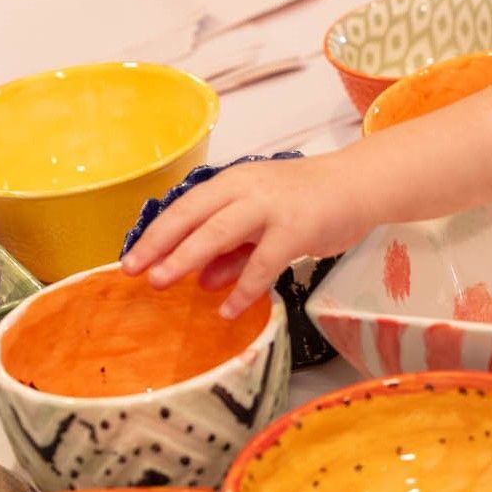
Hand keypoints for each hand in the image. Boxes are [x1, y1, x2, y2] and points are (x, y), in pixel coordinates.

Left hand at [122, 154, 366, 318]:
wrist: (360, 184)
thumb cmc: (310, 200)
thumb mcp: (264, 222)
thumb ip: (233, 248)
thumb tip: (201, 278)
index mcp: (235, 181)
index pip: (185, 206)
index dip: (156, 233)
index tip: (131, 259)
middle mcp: (248, 188)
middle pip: (194, 215)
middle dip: (161, 244)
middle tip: (135, 272)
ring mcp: (272, 207)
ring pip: (220, 231)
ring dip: (188, 257)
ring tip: (164, 283)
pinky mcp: (297, 228)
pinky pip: (263, 263)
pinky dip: (244, 288)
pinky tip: (229, 310)